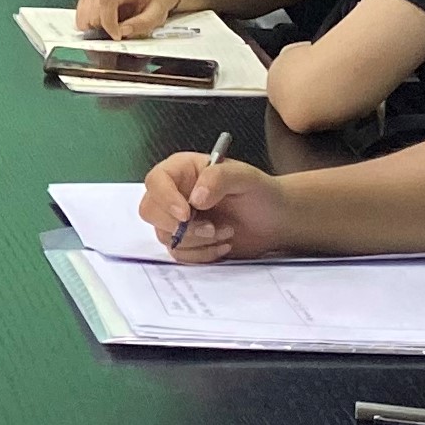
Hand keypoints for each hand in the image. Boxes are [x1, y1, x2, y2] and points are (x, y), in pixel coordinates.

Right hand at [73, 0, 181, 38]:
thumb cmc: (152, 3)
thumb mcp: (156, 16)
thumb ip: (141, 24)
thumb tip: (123, 31)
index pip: (106, 1)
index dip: (108, 22)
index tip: (116, 36)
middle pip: (92, 8)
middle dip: (101, 27)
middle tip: (115, 33)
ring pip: (83, 11)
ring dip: (93, 25)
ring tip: (108, 27)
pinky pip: (80, 10)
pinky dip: (86, 22)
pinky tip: (99, 25)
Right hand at [137, 147, 291, 261]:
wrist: (275, 222)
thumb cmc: (261, 193)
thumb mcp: (245, 177)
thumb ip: (219, 178)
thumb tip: (195, 198)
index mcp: (183, 171)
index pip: (156, 181)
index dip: (165, 198)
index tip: (186, 214)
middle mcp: (175, 194)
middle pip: (150, 211)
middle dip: (180, 226)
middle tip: (211, 228)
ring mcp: (177, 220)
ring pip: (165, 236)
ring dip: (197, 241)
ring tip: (226, 232)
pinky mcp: (185, 242)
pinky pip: (179, 254)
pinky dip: (202, 254)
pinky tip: (223, 245)